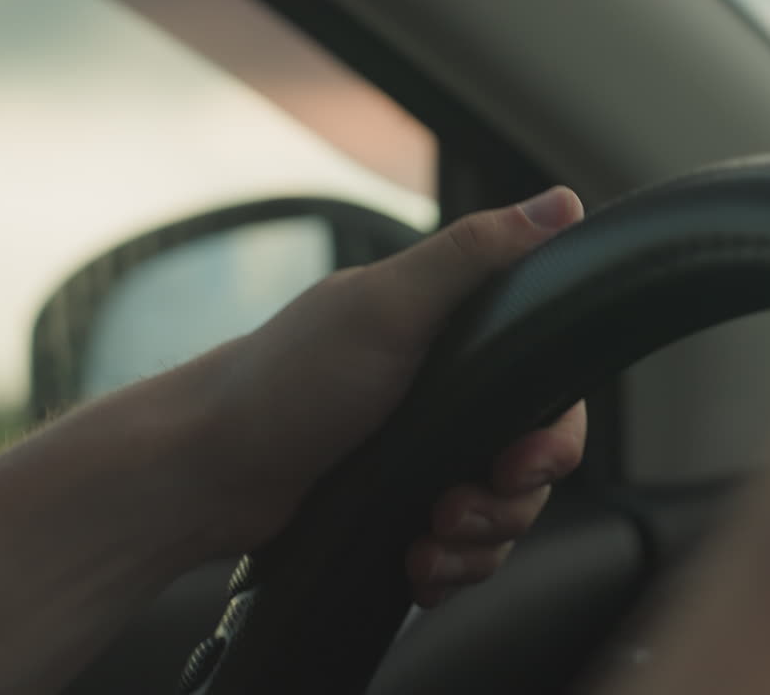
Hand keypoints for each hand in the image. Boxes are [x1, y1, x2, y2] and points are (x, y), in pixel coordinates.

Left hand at [183, 186, 586, 604]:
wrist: (206, 475)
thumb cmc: (287, 379)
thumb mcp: (387, 305)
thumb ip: (475, 255)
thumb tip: (562, 202)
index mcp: (459, 340)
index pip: (551, 390)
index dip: (554, 436)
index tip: (523, 462)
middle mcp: (453, 399)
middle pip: (537, 463)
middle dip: (511, 500)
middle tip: (458, 509)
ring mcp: (430, 460)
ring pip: (506, 516)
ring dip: (477, 542)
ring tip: (427, 541)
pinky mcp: (407, 513)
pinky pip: (466, 553)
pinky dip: (451, 567)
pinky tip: (417, 566)